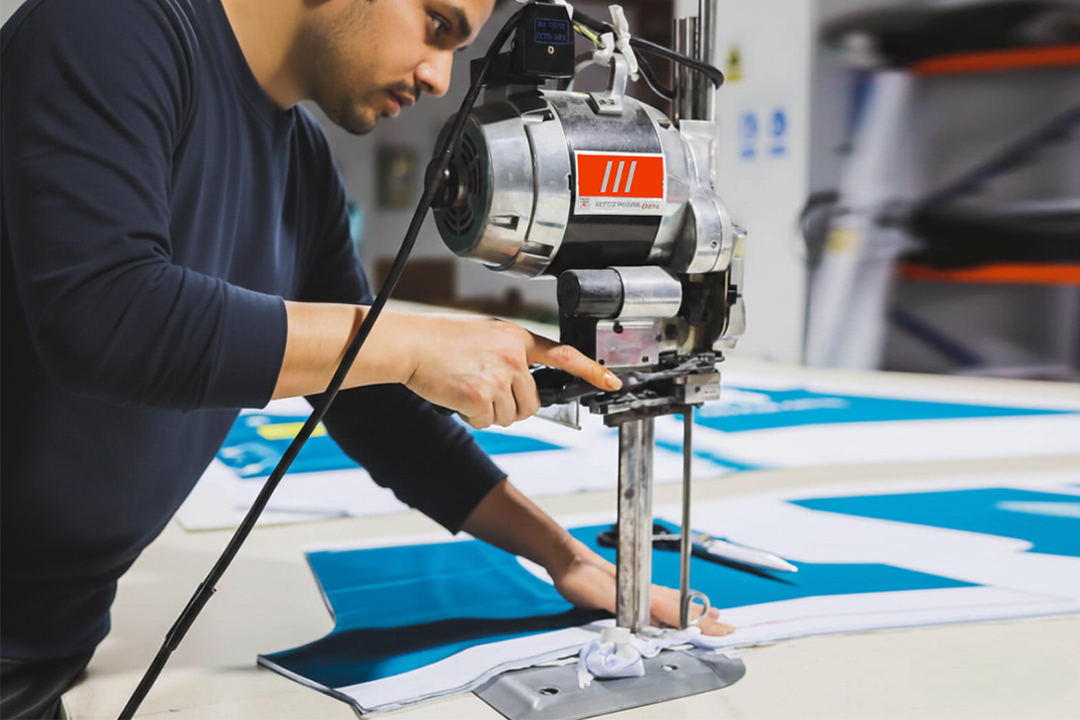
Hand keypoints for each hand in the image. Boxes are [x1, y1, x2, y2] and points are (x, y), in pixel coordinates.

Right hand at [400, 313, 619, 428]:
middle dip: (513, 406)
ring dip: (492, 412)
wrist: (412, 345)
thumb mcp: (487, 335)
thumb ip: (513, 355)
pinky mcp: (481, 395)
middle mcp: (513, 356)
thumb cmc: (443, 342)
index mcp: (517, 338)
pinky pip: (489, 422)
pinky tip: (460, 398)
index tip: (611, 381)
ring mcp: (498, 376)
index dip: (591, 370)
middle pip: (533, 402)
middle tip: (486, 391)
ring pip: (512, 416)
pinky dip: (474, 418)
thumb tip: (527, 385)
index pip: (564, 355)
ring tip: (469, 389)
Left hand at [551, 537, 734, 635]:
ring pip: (673, 602)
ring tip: (711, 615)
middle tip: (727, 626)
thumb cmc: (580, 577)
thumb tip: (643, 618)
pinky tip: (673, 608)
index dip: (701, 622)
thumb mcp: (598, 594)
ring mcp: (639, 589)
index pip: (678, 611)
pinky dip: (676, 607)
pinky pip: (661, 601)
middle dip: (706, 618)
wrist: (566, 558)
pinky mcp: (630, 589)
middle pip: (682, 606)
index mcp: (643, 594)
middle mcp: (645, 590)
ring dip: (694, 612)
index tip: (721, 629)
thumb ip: (622, 605)